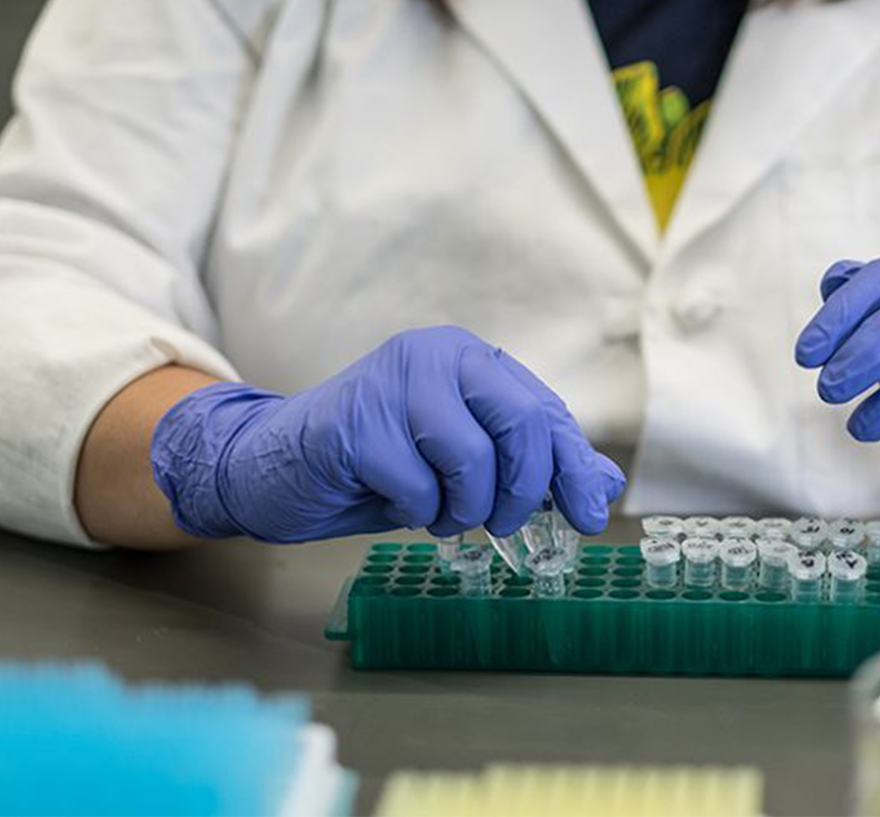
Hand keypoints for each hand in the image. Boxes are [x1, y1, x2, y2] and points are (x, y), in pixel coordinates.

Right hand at [150, 326, 625, 542]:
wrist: (275, 467)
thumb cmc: (377, 465)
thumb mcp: (463, 466)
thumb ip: (529, 466)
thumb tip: (605, 485)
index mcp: (470, 360)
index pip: (544, 412)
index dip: (572, 468)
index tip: (588, 516)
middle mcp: (436, 355)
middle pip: (521, 426)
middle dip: (520, 492)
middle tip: (499, 523)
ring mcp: (394, 383)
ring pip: (471, 461)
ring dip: (459, 509)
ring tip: (432, 509)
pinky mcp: (357, 422)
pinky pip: (417, 487)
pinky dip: (412, 512)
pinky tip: (391, 500)